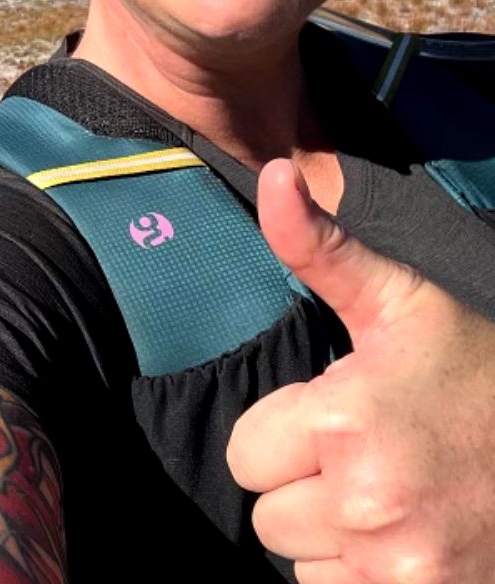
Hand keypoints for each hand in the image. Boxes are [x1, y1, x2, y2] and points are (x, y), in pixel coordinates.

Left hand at [226, 159, 494, 583]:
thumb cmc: (473, 368)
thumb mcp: (398, 301)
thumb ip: (319, 246)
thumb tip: (272, 173)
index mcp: (343, 423)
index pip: (244, 454)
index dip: (282, 435)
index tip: (333, 418)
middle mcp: (367, 505)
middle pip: (267, 514)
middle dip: (303, 486)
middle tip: (366, 458)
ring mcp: (401, 571)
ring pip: (301, 563)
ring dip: (332, 538)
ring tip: (389, 497)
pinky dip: (360, 579)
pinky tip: (403, 541)